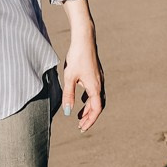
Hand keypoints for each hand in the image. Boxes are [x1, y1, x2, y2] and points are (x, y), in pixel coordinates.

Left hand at [60, 0, 104, 131]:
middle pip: (97, 105)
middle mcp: (99, 83)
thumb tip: (67, 112)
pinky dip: (89, 98)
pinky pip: (94, 90)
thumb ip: (68, 96)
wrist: (84, 39)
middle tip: (80, 125)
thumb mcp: (69, 78)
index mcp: (95, 87)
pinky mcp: (95, 73)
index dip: (90, 121)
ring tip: (79, 115)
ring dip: (89, 108)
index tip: (81, 128)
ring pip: (96, 98)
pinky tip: (81, 99)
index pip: (96, 109)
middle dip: (89, 117)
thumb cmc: (76, 57)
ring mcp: (98, 78)